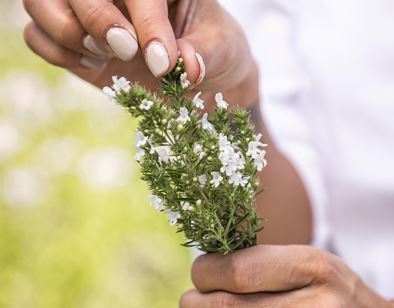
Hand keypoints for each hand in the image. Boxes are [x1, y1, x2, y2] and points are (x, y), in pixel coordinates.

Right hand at [22, 0, 256, 105]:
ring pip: (40, 2)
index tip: (162, 61)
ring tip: (106, 56)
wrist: (202, 77)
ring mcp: (87, 13)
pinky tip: (94, 65)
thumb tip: (188, 66)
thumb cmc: (213, 51)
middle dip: (96, 17)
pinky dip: (56, 52)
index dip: (145, 19)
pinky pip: (36, 36)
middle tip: (126, 51)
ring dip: (69, 32)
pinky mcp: (73, 42)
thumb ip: (206, 53)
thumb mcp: (221, 49)